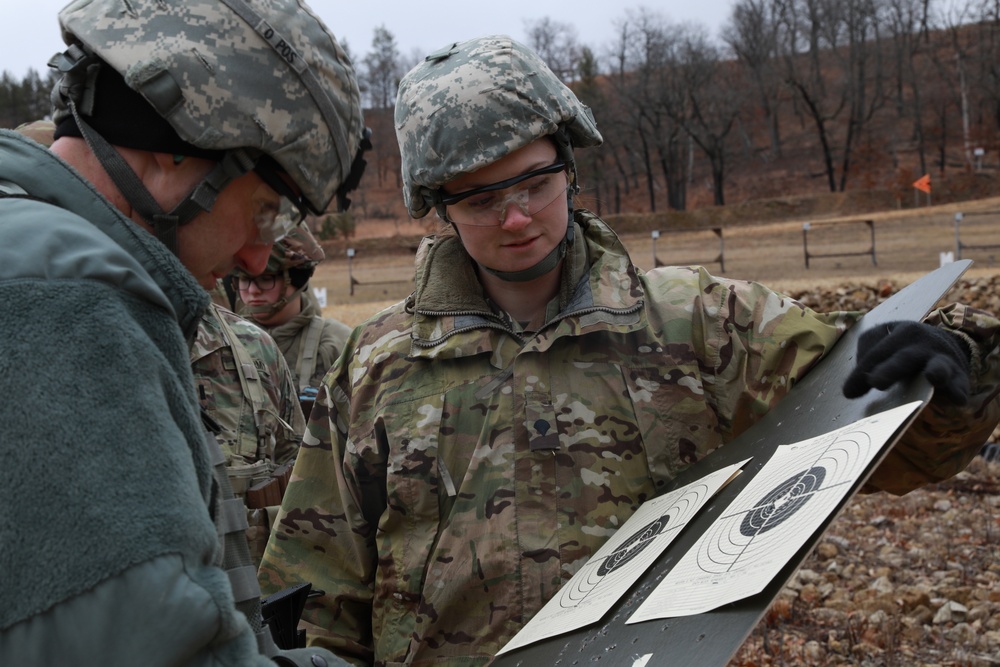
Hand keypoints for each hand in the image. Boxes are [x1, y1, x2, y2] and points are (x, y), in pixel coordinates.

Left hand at [842, 320, 970, 404]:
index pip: (876, 352)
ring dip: (935, 371)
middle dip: (890, 369)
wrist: (944, 347)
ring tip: (933, 376)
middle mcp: (921, 342)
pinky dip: (958, 390)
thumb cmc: (904, 351)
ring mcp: (941, 358)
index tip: (848, 392)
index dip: (861, 372)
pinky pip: (959, 384)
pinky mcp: (958, 376)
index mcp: (898, 333)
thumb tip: (850, 391)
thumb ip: (868, 363)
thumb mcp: (886, 347)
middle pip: (903, 357)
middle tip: (875, 382)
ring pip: (937, 365)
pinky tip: (958, 399)